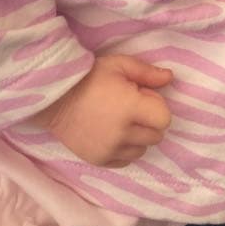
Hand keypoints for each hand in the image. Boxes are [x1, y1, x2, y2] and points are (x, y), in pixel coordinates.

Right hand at [31, 54, 172, 167]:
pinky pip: (125, 160)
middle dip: (148, 121)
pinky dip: (123, 149)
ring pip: (142, 149)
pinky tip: (110, 133)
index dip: (156, 106)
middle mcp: (122, 133)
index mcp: (130, 108)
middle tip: (130, 108)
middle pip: (156, 135)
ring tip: (119, 120)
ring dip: (137, 137)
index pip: (164, 119)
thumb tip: (170, 78)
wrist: (54, 98)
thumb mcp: (118, 65)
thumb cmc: (88, 77)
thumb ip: (147, 72)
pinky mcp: (100, 160)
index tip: (141, 97)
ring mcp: (110, 150)